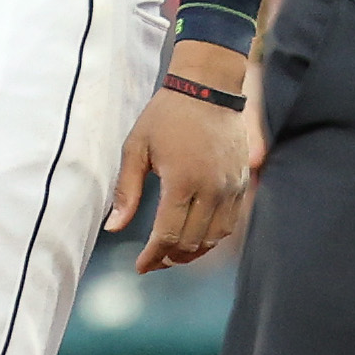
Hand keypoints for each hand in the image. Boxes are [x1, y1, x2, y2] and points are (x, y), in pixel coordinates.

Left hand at [108, 43, 252, 272]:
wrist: (208, 87)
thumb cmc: (166, 115)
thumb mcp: (137, 147)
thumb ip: (126, 191)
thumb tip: (113, 228)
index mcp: (182, 180)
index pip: (167, 235)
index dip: (152, 257)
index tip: (140, 266)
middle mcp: (211, 188)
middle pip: (191, 242)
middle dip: (169, 258)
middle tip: (152, 261)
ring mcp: (230, 187)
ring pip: (213, 237)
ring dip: (192, 251)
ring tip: (172, 253)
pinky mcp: (241, 182)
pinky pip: (229, 222)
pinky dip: (212, 236)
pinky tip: (195, 235)